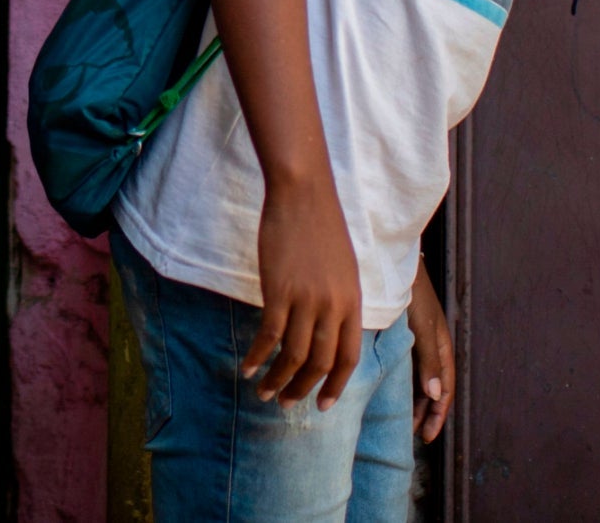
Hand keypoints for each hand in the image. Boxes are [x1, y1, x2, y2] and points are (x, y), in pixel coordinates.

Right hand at [245, 173, 363, 408]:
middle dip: (302, 389)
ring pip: (293, 355)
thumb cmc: (321, 225)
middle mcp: (333, 307)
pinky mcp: (279, 291)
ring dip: (277, 379)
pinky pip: (269, 335)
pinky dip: (257, 355)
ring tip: (263, 392)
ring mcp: (306, 300)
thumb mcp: (343, 268)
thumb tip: (328, 331)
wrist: (304, 193)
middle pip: (319, 363)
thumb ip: (340, 300)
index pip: (348, 358)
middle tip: (285, 402)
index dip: (335, 386)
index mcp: (352, 302)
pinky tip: (247, 366)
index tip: (323, 405)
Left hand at [407, 259, 454, 442]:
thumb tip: (436, 396)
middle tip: (413, 433)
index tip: (425, 436)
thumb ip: (428, 360)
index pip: (444, 390)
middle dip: (426, 412)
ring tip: (404, 419)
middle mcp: (433, 346)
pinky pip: (410, 365)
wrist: (395, 261)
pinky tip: (393, 390)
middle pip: (433, 388)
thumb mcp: (423, 328)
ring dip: (415, 399)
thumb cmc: (412, 293)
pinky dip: (406, 382)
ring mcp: (420, 339)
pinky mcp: (406, 332)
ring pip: (421, 378)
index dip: (437, 414)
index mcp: (442, 348)